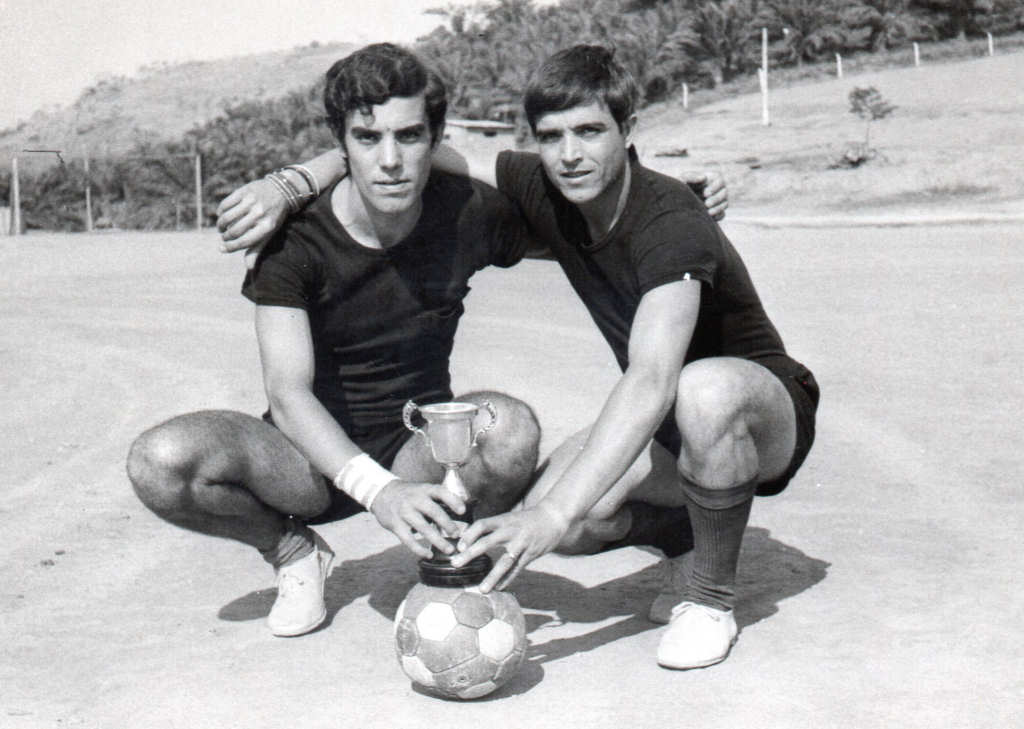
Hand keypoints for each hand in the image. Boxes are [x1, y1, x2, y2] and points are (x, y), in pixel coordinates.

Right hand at [215, 178, 288, 265]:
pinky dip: (220, 211)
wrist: (281, 191)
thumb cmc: (273, 216)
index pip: (245, 241)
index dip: (231, 247)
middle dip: (225, 237)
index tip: (222, 249)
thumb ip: (258, 249)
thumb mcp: (269, 233)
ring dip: (220, 225)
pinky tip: (221, 215)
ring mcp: (252, 201)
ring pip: (227, 217)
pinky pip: (226, 204)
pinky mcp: (244, 191)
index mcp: (267, 227)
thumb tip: (249, 268)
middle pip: (234, 230)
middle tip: (223, 237)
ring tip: (221, 228)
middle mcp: (260, 214)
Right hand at [369, 480, 466, 559]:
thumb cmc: (409, 495)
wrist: (381, 493)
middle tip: (457, 535)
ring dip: (437, 540)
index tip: (463, 511)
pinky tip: (428, 555)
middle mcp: (414, 499)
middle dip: (447, 524)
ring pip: (423, 527)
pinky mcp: (395, 525)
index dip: (453, 500)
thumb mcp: (422, 490)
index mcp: (424, 489)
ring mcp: (404, 512)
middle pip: (433, 511)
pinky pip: (408, 540)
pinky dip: (419, 549)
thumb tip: (460, 514)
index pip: (440, 492)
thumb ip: (437, 500)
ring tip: (449, 549)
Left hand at [451, 503, 570, 592]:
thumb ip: (492, 527)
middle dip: (470, 554)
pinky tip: (499, 588)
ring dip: (492, 576)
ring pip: (504, 561)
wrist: (553, 517)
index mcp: (504, 520)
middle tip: (455, 564)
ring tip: (482, 589)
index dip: (469, 534)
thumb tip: (467, 537)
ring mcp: (522, 543)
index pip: (482, 525)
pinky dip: (508, 580)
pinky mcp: (531, 554)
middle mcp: (511, 530)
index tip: (458, 546)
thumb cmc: (526, 519)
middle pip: (487, 542)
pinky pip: (518, 569)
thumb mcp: (509, 518)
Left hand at [682, 169, 727, 220]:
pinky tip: (709, 217)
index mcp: (712, 179)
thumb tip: (704, 177)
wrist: (677, 201)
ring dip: (718, 208)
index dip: (715, 187)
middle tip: (706, 204)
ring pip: (725, 204)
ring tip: (708, 212)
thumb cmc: (681, 186)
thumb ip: (692, 176)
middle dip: (716, 199)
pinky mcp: (717, 211)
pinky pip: (722, 214)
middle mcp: (718, 189)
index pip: (720, 181)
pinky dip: (718, 216)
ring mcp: (719, 201)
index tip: (706, 193)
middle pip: (724, 193)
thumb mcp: (683, 180)